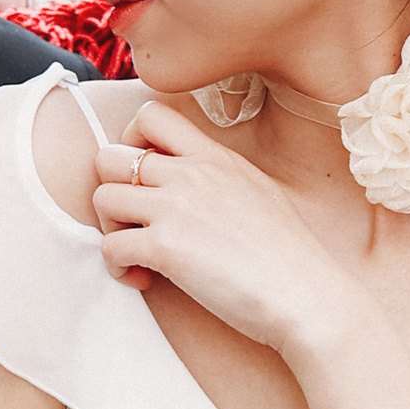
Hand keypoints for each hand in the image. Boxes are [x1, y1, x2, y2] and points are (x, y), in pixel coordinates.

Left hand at [93, 97, 343, 353]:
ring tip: (137, 254)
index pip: (151, 113)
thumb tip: (191, 188)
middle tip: (133, 220)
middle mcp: (191, 173)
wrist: (307, 295)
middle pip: (109, 156)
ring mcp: (176, 207)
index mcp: (215, 156)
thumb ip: (219, 179)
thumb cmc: (290, 256)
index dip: (131, 141)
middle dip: (112, 189)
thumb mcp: (258, 192)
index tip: (144, 177)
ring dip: (111, 229)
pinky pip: (109, 247)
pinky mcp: (165, 246)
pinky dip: (117, 267)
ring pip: (102, 198)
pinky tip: (144, 279)